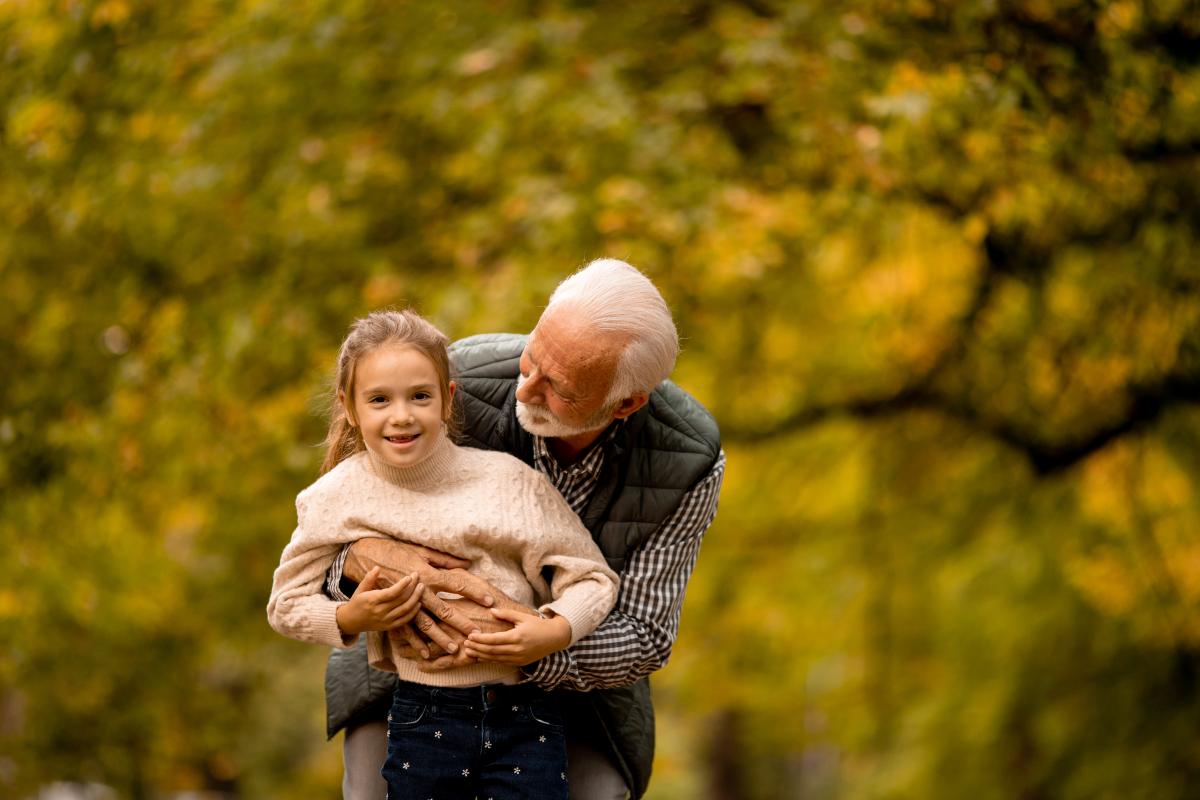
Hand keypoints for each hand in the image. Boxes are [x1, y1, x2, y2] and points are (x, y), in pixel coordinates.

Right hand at [335, 567, 421, 635]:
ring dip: (416, 598)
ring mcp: (385, 620)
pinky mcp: (389, 627)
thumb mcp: (360, 589)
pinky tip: (418, 603)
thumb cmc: (356, 602)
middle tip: (418, 577)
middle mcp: (380, 612)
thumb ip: (369, 578)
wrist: (350, 622)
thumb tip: (378, 567)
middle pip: (401, 599)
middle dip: (412, 588)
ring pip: (405, 609)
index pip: (391, 593)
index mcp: (372, 601)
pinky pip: (404, 620)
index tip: (410, 576)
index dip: (403, 585)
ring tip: (421, 588)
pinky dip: (413, 612)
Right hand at [344, 539, 516, 643]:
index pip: (457, 584)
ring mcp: (405, 602)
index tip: (490, 601)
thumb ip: (445, 560)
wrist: (366, 557)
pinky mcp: (394, 610)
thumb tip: (467, 562)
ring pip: (426, 624)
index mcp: (428, 573)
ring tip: (454, 649)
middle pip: (444, 609)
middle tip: (476, 634)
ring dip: (440, 638)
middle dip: (461, 622)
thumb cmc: (397, 550)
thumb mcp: (422, 551)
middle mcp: (419, 590)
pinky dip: (416, 643)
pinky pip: (406, 630)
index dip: (474, 592)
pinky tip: (426, 654)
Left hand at [462, 608, 571, 665]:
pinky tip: (481, 657)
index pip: (493, 640)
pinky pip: (501, 662)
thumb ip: (506, 614)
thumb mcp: (523, 616)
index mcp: (517, 637)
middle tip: (464, 645)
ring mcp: (518, 658)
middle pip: (491, 651)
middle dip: (477, 648)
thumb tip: (491, 611)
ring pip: (495, 659)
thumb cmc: (538, 625)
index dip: (480, 639)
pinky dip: (490, 660)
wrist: (555, 638)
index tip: (470, 636)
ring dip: (480, 656)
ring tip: (469, 652)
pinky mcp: (520, 663)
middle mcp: (517, 650)